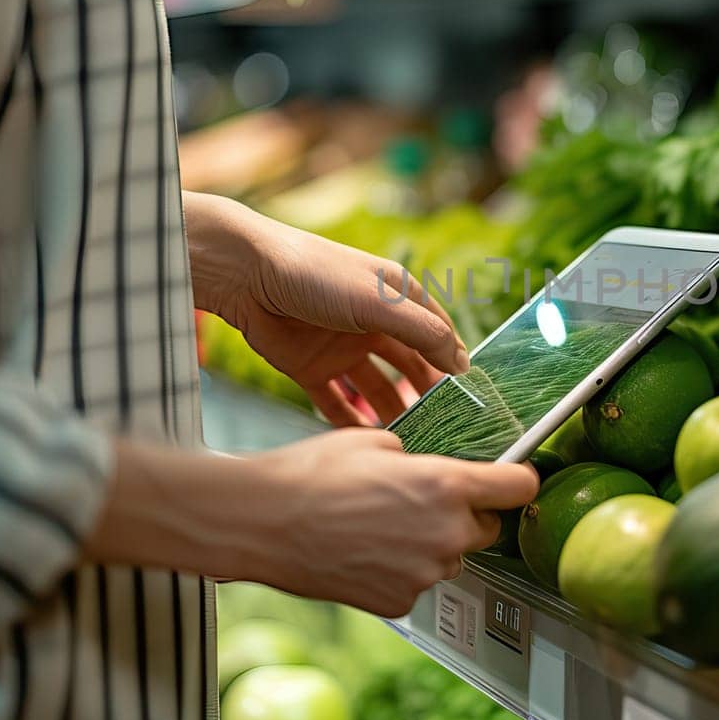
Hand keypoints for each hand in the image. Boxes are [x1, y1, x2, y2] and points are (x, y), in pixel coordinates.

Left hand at [186, 193, 468, 423]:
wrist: (246, 276)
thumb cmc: (318, 275)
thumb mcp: (380, 302)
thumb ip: (424, 333)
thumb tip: (463, 365)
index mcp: (397, 298)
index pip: (438, 336)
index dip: (455, 366)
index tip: (472, 401)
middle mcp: (374, 323)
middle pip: (410, 366)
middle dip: (428, 396)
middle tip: (446, 429)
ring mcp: (343, 347)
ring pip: (376, 389)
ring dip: (393, 414)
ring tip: (412, 443)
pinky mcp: (311, 368)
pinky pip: (337, 404)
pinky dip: (352, 423)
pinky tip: (369, 445)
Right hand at [247, 429, 537, 615]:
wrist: (261, 523)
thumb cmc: (312, 474)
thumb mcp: (375, 439)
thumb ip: (420, 457)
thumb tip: (431, 467)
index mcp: (446, 485)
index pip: (519, 487)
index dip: (518, 479)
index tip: (512, 479)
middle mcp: (445, 533)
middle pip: (486, 527)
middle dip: (464, 514)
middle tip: (420, 500)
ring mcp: (424, 572)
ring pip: (449, 556)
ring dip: (429, 543)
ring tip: (379, 525)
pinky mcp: (400, 601)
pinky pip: (417, 581)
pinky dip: (401, 569)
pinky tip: (366, 550)